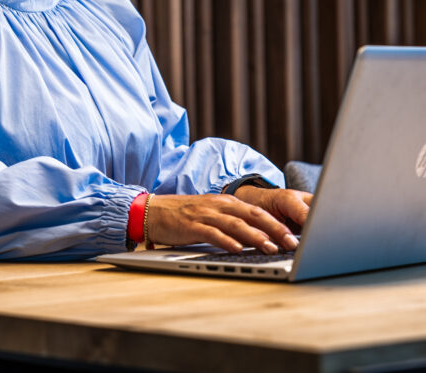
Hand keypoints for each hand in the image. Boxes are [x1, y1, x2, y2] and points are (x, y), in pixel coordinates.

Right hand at [145, 189, 311, 254]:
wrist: (154, 210)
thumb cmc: (186, 216)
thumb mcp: (214, 215)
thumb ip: (235, 224)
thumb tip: (262, 240)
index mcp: (227, 202)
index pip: (258, 212)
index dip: (278, 223)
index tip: (297, 236)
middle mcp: (220, 205)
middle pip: (252, 215)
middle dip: (275, 229)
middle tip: (292, 243)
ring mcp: (206, 214)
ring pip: (236, 224)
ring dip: (255, 236)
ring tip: (270, 248)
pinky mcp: (192, 225)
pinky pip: (212, 233)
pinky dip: (226, 241)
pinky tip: (237, 249)